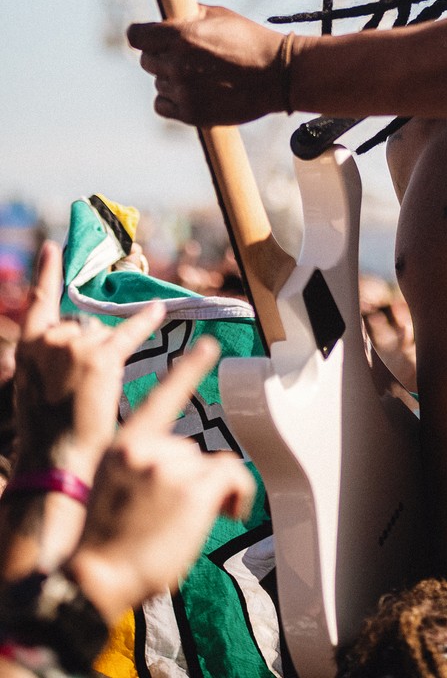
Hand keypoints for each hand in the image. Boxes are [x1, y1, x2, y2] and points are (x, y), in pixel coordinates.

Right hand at [13, 242, 164, 480]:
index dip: (46, 273)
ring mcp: (76, 347)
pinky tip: (158, 310)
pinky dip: (144, 322)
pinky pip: (128, 333)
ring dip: (108, 358)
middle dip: (91, 350)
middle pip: (83, 328)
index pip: (37, 303)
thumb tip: (71, 351)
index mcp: (27, 350)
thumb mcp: (34, 390)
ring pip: (105, 336)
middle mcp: (50, 341)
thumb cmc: (49, 433)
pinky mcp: (101, 358)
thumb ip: (48, 363)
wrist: (56, 460)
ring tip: (96, 395)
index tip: (53, 247)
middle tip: (85, 388)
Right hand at [65, 337, 254, 623]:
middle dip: (190, 480)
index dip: (188, 370)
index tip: (210, 345)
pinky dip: (238, 494)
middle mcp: (146, 448)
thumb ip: (143, 466)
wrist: (95, 579)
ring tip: (182, 526)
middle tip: (174, 515)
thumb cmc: (105, 544)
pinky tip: (230, 512)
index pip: (161, 398)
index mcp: (123, 445)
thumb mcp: (115, 488)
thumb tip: (179, 472)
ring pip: (211, 467)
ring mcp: (170, 465)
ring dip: (207, 494)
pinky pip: (232, 476)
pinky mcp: (193, 487)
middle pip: (192, 451)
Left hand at [127, 5, 287, 124]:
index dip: (142, 35)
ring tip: (199, 74)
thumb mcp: (221, 16)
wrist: (278, 76)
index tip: (148, 37)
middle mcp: (177, 64)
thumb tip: (167, 16)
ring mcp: (183, 90)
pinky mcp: (190, 113)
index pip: (136, 37)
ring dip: (170, 77)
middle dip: (161, 55)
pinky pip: (161, 105)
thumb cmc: (251, 41)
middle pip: (146, 60)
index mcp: (181, 36)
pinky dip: (171, 99)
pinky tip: (189, 91)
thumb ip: (188, 15)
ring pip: (157, 82)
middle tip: (184, 55)